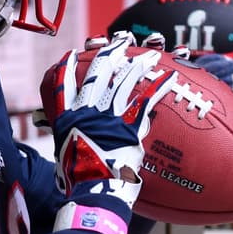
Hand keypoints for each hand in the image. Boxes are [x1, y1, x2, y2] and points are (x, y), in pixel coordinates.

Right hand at [43, 33, 176, 205]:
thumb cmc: (78, 184)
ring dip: (137, 65)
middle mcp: (87, 113)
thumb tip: (69, 155)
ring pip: (122, 83)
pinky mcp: (128, 126)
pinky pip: (146, 101)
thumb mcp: (64, 163)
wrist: (93, 191)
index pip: (63, 88)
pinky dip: (158, 87)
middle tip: (117, 42)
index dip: (65, 70)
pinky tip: (169, 76)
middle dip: (107, 55)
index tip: (69, 56)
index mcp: (68, 121)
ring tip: (149, 53)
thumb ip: (68, 151)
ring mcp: (108, 117)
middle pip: (96, 76)